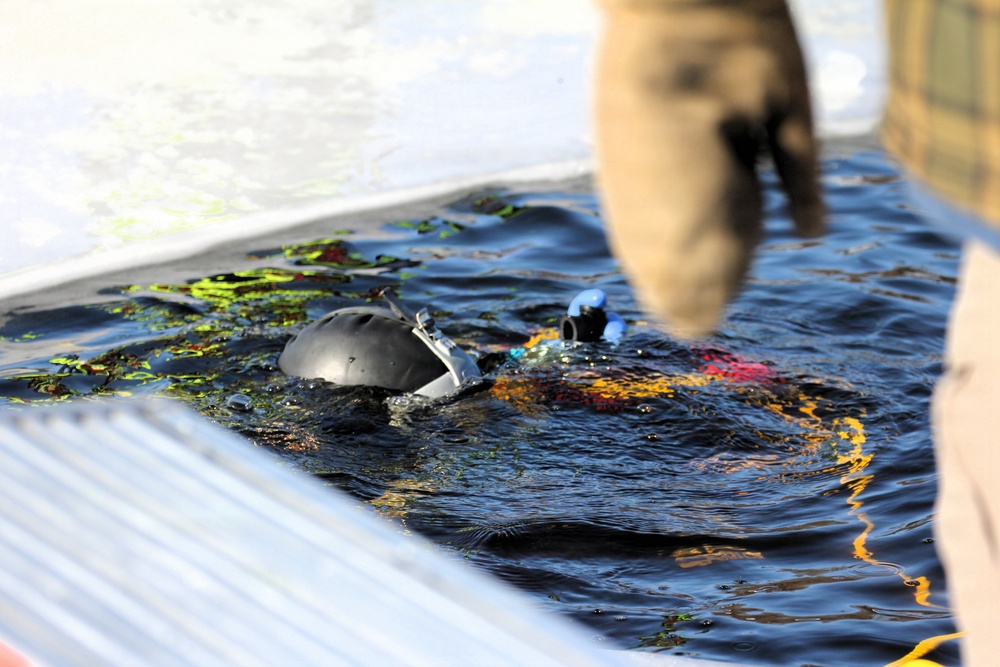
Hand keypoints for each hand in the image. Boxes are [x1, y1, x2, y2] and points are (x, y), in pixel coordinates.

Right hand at [594, 0, 823, 336]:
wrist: (689, 36)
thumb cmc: (659, 145)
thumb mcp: (672, 234)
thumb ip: (689, 286)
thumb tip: (702, 329)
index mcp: (639, 201)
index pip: (663, 265)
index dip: (680, 292)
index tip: (696, 316)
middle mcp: (684, 179)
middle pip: (710, 242)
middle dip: (717, 265)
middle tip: (716, 268)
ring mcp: (732, 148)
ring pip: (750, 212)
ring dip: (749, 233)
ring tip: (735, 223)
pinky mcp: (781, 122)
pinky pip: (800, 172)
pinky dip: (807, 202)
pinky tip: (809, 231)